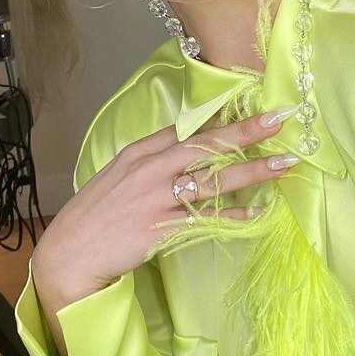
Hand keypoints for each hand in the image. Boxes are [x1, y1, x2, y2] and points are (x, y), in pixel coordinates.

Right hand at [30, 105, 299, 333]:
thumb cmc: (95, 214)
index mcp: (140, 151)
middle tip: (280, 119)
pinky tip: (255, 213)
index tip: (252, 104)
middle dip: (246, 130)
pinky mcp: (161, 228)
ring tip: (284, 163)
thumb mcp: (119, 174)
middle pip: (207, 145)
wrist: (70, 251)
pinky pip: (205, 219)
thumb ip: (151, 159)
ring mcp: (157, 198)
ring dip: (252, 170)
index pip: (187, 127)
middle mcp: (151, 168)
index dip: (222, 116)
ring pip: (214, 179)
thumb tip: (185, 148)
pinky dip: (231, 215)